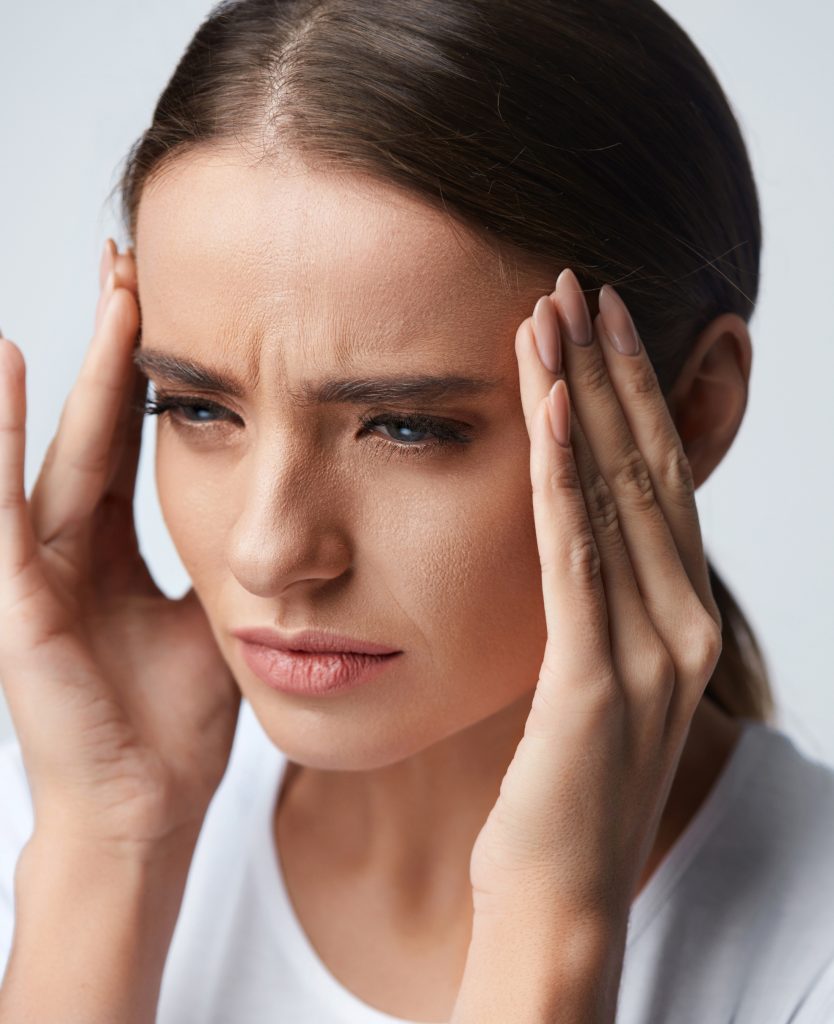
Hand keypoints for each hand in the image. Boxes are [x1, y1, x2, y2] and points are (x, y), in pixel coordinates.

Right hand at [0, 240, 240, 859]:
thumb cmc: (173, 723)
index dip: (145, 374)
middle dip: (114, 346)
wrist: (144, 807)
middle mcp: (68, 547)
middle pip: (93, 426)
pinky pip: (7, 508)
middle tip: (130, 261)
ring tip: (95, 286)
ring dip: (71, 367)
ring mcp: (36, 570)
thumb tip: (264, 511)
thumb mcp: (207, 620)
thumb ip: (215, 561)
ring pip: (51, 449)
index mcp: (111, 551)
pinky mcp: (18, 601)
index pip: (127, 441)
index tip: (165, 305)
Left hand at [466, 269, 721, 927]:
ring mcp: (649, 653)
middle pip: (645, 469)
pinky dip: (564, 476)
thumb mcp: (588, 679)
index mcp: (680, 620)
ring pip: (613, 495)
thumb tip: (566, 537)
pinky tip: (551, 410)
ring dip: (581, 398)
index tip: (596, 322)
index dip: (630, 396)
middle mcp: (682, 625)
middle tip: (577, 283)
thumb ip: (594, 608)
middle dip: (608, 370)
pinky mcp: (594, 681)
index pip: (657, 483)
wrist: (558, 898)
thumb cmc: (560, 790)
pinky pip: (577, 556)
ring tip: (552, 315)